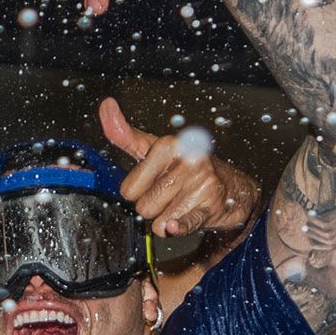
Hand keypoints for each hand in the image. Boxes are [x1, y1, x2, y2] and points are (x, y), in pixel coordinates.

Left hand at [99, 97, 260, 238]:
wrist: (229, 187)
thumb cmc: (184, 168)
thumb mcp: (153, 149)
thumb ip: (125, 134)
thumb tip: (106, 105)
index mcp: (168, 145)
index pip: (129, 188)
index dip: (136, 192)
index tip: (151, 182)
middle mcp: (186, 160)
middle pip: (143, 206)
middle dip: (152, 207)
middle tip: (170, 194)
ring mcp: (201, 182)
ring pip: (158, 220)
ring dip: (166, 218)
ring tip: (181, 202)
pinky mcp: (211, 204)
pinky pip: (181, 225)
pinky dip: (177, 228)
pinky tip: (177, 223)